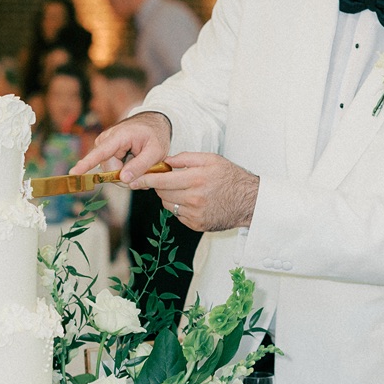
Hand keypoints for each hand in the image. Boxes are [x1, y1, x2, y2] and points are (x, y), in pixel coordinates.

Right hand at [73, 111, 171, 181]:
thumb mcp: (156, 151)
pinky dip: (124, 171)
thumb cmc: (156, 135)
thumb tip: (122, 179)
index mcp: (119, 136)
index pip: (100, 152)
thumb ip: (141, 165)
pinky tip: (136, 167)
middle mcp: (106, 139)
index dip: (86, 164)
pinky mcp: (106, 151)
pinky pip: (111, 168)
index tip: (73, 173)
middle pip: (109, 169)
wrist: (154, 122)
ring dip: (126, 173)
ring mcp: (105, 145)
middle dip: (125, 176)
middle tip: (145, 173)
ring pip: (110, 170)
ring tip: (143, 167)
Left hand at [141, 152, 259, 231]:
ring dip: (169, 197)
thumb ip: (186, 157)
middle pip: (162, 194)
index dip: (145, 180)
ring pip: (169, 205)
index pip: (161, 181)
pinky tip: (192, 201)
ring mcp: (195, 214)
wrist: (249, 201)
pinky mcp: (197, 225)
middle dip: (159, 186)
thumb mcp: (211, 159)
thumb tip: (166, 161)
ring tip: (183, 189)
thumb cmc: (230, 177)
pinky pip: (178, 215)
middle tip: (165, 180)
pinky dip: (180, 207)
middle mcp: (194, 198)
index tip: (134, 179)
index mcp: (196, 179)